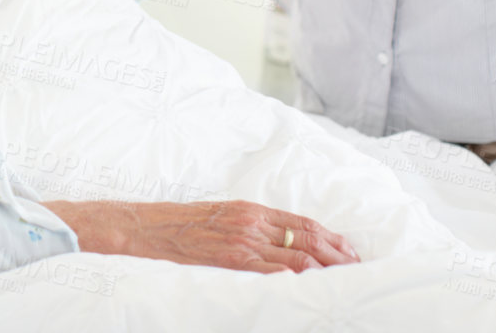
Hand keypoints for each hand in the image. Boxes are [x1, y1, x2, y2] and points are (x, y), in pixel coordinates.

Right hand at [41, 199, 358, 273]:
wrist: (135, 227)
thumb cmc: (171, 227)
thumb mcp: (213, 220)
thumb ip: (242, 230)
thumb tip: (270, 248)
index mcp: (247, 209)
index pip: (301, 223)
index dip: (330, 237)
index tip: (350, 250)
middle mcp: (250, 220)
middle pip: (307, 236)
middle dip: (338, 252)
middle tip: (360, 267)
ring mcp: (241, 239)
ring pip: (297, 253)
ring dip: (326, 267)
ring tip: (347, 279)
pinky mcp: (229, 257)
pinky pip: (272, 269)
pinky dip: (297, 277)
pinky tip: (313, 286)